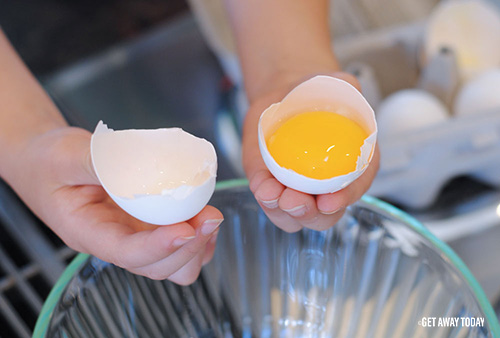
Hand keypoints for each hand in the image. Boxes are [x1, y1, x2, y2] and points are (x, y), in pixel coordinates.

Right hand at [8, 127, 222, 283]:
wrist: (46, 163)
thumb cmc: (49, 161)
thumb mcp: (66, 155)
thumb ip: (99, 160)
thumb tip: (137, 164)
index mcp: (87, 231)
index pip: (126, 252)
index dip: (159, 246)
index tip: (187, 229)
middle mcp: (114, 242)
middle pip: (157, 267)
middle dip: (189, 247)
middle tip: (210, 216)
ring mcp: (133, 237)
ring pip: (172, 267)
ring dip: (197, 248)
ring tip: (209, 217)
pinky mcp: (147, 228)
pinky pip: (179, 248)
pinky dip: (198, 238)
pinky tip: (203, 214)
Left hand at [242, 72, 379, 231]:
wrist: (286, 98)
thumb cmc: (316, 96)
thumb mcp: (335, 84)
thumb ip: (346, 85)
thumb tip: (349, 86)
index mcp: (354, 165)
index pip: (356, 187)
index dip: (346, 197)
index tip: (329, 200)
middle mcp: (327, 187)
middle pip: (324, 216)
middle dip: (309, 214)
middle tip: (294, 200)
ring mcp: (299, 192)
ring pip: (293, 218)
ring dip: (281, 212)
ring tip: (271, 193)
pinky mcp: (272, 187)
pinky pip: (269, 201)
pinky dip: (263, 196)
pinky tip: (260, 186)